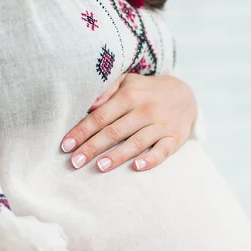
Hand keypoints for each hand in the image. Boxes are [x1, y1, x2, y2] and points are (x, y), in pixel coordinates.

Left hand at [60, 72, 196, 171]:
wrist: (185, 95)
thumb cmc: (146, 92)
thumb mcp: (128, 82)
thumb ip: (108, 90)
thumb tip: (89, 104)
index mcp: (129, 95)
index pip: (101, 116)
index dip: (82, 131)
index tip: (65, 145)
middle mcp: (145, 110)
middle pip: (114, 131)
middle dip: (92, 147)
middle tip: (75, 162)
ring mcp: (161, 125)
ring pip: (136, 142)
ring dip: (117, 156)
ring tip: (99, 167)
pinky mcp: (175, 138)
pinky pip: (163, 151)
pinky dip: (150, 160)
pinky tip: (136, 167)